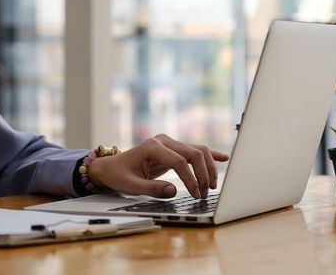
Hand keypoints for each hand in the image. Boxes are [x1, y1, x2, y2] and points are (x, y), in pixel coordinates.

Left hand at [88, 134, 228, 198]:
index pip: (178, 161)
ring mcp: (169, 143)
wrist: (111, 167)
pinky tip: (224, 158)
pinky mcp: (174, 149)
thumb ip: (152, 189)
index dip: (190, 178)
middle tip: (203, 194)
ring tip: (211, 187)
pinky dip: (209, 155)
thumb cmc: (119, 175)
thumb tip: (174, 191)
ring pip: (197, 151)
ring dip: (208, 168)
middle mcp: (163, 140)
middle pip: (193, 153)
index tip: (195, 194)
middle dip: (202, 175)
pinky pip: (195, 150)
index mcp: (152, 146)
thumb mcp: (131, 186)